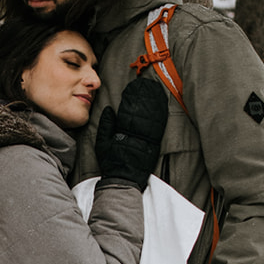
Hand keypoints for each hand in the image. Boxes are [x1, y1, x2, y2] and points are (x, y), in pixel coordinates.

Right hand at [94, 75, 166, 190]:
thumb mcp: (102, 144)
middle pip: (142, 111)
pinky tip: (162, 105)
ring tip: (155, 89)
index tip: (133, 87)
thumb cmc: (111, 162)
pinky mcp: (155, 145)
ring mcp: (148, 140)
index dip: (131, 98)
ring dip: (154, 102)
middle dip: (144, 96)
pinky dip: (161, 115)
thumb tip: (109, 109)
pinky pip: (159, 127)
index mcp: (123, 133)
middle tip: (146, 84)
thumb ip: (106, 125)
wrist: (124, 180)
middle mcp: (137, 135)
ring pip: (153, 117)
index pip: (128, 111)